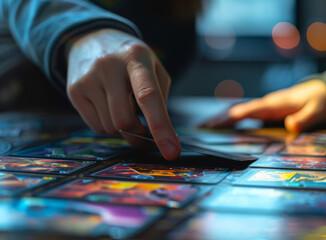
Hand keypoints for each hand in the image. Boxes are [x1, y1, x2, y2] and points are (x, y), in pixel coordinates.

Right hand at [67, 28, 179, 159]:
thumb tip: (163, 136)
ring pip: (110, 127)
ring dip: (123, 130)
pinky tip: (109, 109)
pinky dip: (108, 126)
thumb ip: (161, 99)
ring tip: (125, 110)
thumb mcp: (153, 68)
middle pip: (124, 120)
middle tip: (145, 134)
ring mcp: (87, 78)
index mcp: (136, 58)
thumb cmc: (131, 60)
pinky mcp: (73, 91)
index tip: (171, 152)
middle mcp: (108, 66)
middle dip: (138, 135)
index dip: (161, 127)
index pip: (148, 96)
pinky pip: (96, 126)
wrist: (92, 39)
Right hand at [201, 80, 325, 131]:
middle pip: (237, 110)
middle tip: (199, 128)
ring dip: (222, 119)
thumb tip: (290, 125)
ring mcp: (265, 107)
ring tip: (204, 128)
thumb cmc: (322, 101)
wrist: (324, 91)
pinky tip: (225, 127)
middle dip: (219, 118)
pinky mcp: (267, 111)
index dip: (231, 117)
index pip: (248, 111)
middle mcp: (265, 104)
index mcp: (273, 105)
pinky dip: (232, 120)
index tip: (214, 124)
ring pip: (239, 112)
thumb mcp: (319, 111)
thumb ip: (306, 118)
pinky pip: (245, 115)